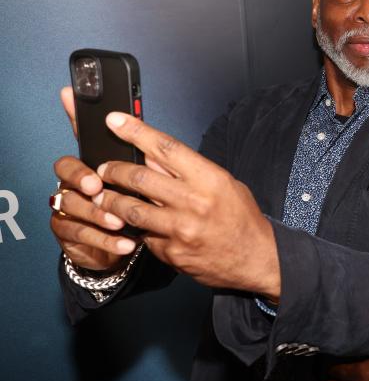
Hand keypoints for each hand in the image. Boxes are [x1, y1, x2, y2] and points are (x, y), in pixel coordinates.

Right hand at [50, 87, 137, 271]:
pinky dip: (103, 239)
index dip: (79, 122)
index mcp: (97, 158)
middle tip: (99, 187)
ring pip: (71, 203)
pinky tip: (125, 244)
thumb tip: (155, 128)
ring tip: (119, 221)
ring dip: (96, 213)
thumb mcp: (152, 179)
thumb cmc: (139, 204)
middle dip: (84, 178)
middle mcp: (75, 178)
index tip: (98, 133)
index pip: (82, 135)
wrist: (125, 243)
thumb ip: (150, 155)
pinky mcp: (67, 230)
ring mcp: (67, 204)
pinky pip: (78, 233)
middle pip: (67, 169)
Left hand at [92, 111, 280, 298]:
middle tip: (104, 168)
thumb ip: (187, 171)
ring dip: (110, 199)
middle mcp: (194, 202)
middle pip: (139, 177)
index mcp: (210, 179)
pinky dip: (134, 227)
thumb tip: (150, 155)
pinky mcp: (171, 252)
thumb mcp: (223, 184)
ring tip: (102, 195)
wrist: (255, 259)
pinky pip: (142, 234)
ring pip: (130, 209)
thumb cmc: (240, 217)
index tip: (114, 121)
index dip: (136, 131)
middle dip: (113, 169)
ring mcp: (180, 229)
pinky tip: (129, 224)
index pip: (166, 148)